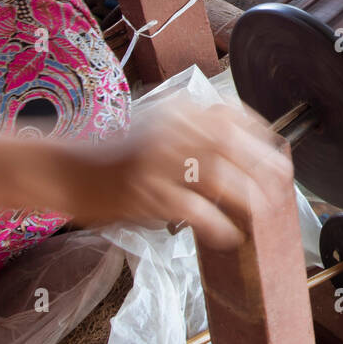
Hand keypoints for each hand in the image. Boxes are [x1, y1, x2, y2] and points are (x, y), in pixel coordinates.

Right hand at [0, 99, 291, 249]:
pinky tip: (230, 235)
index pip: (232, 114)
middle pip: (232, 144)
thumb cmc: (113, 155)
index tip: (278, 151)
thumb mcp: (158, 125)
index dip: (261, 134)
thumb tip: (245, 150)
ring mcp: (157, 160)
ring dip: (247, 198)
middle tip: (282, 185)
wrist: (61, 169)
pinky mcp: (146, 192)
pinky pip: (196, 211)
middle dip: (264, 165)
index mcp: (177, 108)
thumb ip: (195, 131)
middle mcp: (170, 128)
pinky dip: (218, 225)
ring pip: (220, 177)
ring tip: (260, 213)